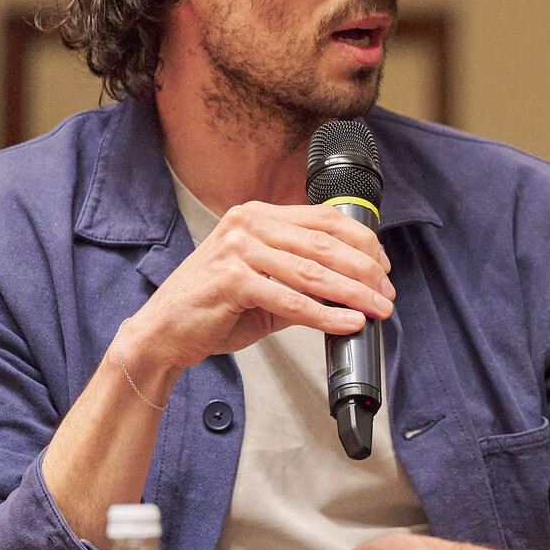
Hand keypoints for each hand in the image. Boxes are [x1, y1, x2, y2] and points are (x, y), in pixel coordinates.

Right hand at [127, 201, 394, 381]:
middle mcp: (247, 224)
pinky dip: (325, 315)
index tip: (384, 266)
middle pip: (325, 243)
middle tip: (387, 293)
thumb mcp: (263, 284)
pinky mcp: (231, 280)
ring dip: (354, 293)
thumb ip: (303, 280)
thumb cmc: (212, 307)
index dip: (362, 242)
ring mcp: (237, 250)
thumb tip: (353, 290)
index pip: (323, 220)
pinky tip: (348, 323)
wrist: (162, 332)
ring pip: (314, 272)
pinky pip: (291, 300)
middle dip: (365, 270)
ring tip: (378, 309)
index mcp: (257, 216)